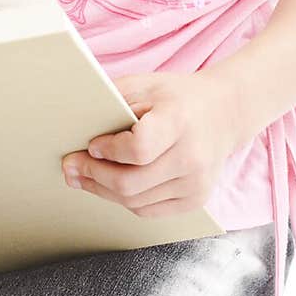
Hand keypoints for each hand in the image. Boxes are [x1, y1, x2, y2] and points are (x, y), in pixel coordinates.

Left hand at [60, 69, 245, 217]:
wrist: (225, 112)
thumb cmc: (178, 96)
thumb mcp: (146, 84)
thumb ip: (114, 100)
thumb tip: (76, 124)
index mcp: (179, 121)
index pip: (139, 148)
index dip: (110, 151)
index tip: (91, 146)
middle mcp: (191, 157)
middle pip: (132, 183)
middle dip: (94, 177)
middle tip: (70, 168)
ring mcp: (196, 183)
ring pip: (136, 202)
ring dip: (103, 191)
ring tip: (82, 178)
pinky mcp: (196, 200)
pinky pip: (149, 211)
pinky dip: (125, 201)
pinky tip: (110, 187)